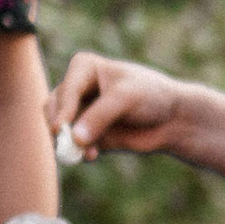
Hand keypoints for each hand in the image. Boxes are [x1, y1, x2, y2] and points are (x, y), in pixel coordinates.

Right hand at [47, 50, 188, 161]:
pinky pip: (72, 146)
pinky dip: (77, 152)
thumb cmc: (152, 96)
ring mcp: (80, 112)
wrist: (172, 118)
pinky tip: (91, 156)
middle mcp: (77, 88)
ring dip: (66, 142)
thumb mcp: (126, 99)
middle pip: (52, 108)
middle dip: (58, 127)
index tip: (61, 128)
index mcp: (84, 68)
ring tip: (86, 152)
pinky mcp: (87, 134)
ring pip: (58, 129)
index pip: (66, 89)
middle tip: (65, 143)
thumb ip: (99, 116)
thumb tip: (74, 140)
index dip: (63, 109)